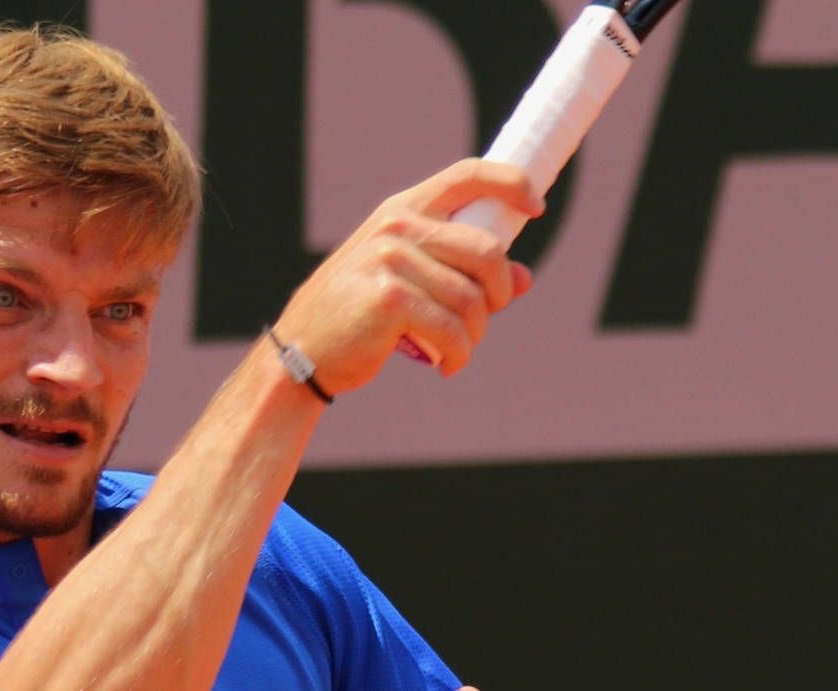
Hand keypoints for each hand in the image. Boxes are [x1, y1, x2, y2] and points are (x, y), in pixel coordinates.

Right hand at [272, 160, 543, 392]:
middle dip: (497, 292)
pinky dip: (458, 356)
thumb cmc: (356, 317)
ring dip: (474, 336)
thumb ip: (459, 273)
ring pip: (471, 300)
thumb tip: (522, 279)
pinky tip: (446, 366)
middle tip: (486, 319)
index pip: (467, 176)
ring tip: (458, 352)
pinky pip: (451, 331)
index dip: (510, 184)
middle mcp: (397, 227)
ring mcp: (391, 260)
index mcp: (402, 210)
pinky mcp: (389, 300)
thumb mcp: (406, 281)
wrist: (302, 351)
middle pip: (486, 250)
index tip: (536, 207)